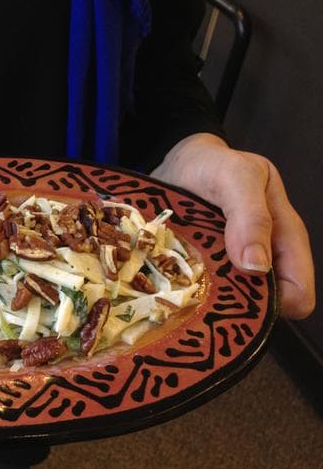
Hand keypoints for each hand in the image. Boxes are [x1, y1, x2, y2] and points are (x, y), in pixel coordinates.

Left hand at [152, 133, 314, 319]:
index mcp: (284, 237)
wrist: (178, 161)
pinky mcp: (203, 268)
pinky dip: (189, 292)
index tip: (239, 299)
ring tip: (182, 293)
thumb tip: (257, 268)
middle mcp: (261, 257)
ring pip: (228, 301)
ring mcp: (230, 266)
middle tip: (202, 296)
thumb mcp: (236, 177)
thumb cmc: (213, 164)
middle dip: (236, 306)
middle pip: (261, 304)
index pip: (296, 290)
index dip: (275, 302)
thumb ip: (251, 216)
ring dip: (208, 300)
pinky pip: (201, 292)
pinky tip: (171, 287)